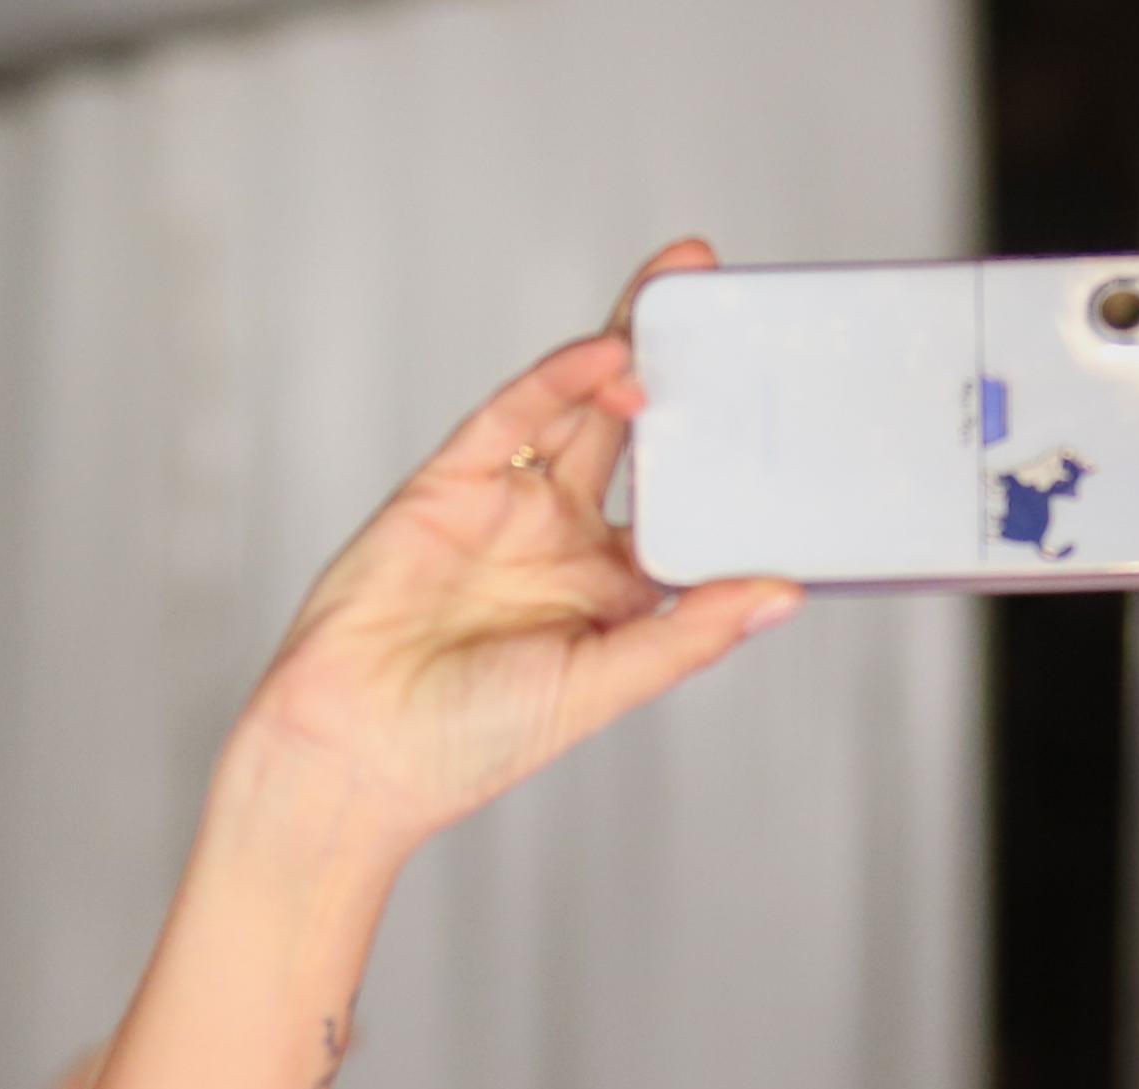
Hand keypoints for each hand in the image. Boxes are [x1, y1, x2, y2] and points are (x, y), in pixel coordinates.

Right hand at [232, 242, 799, 860]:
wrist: (355, 749)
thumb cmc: (473, 741)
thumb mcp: (603, 686)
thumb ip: (688, 635)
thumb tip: (784, 592)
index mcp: (610, 592)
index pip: (681, 503)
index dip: (722, 452)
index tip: (774, 404)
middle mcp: (562, 538)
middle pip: (631, 433)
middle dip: (673, 364)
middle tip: (719, 291)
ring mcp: (507, 504)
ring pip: (575, 406)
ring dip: (623, 349)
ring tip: (674, 290)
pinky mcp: (449, 482)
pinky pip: (511, 417)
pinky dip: (556, 379)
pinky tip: (604, 352)